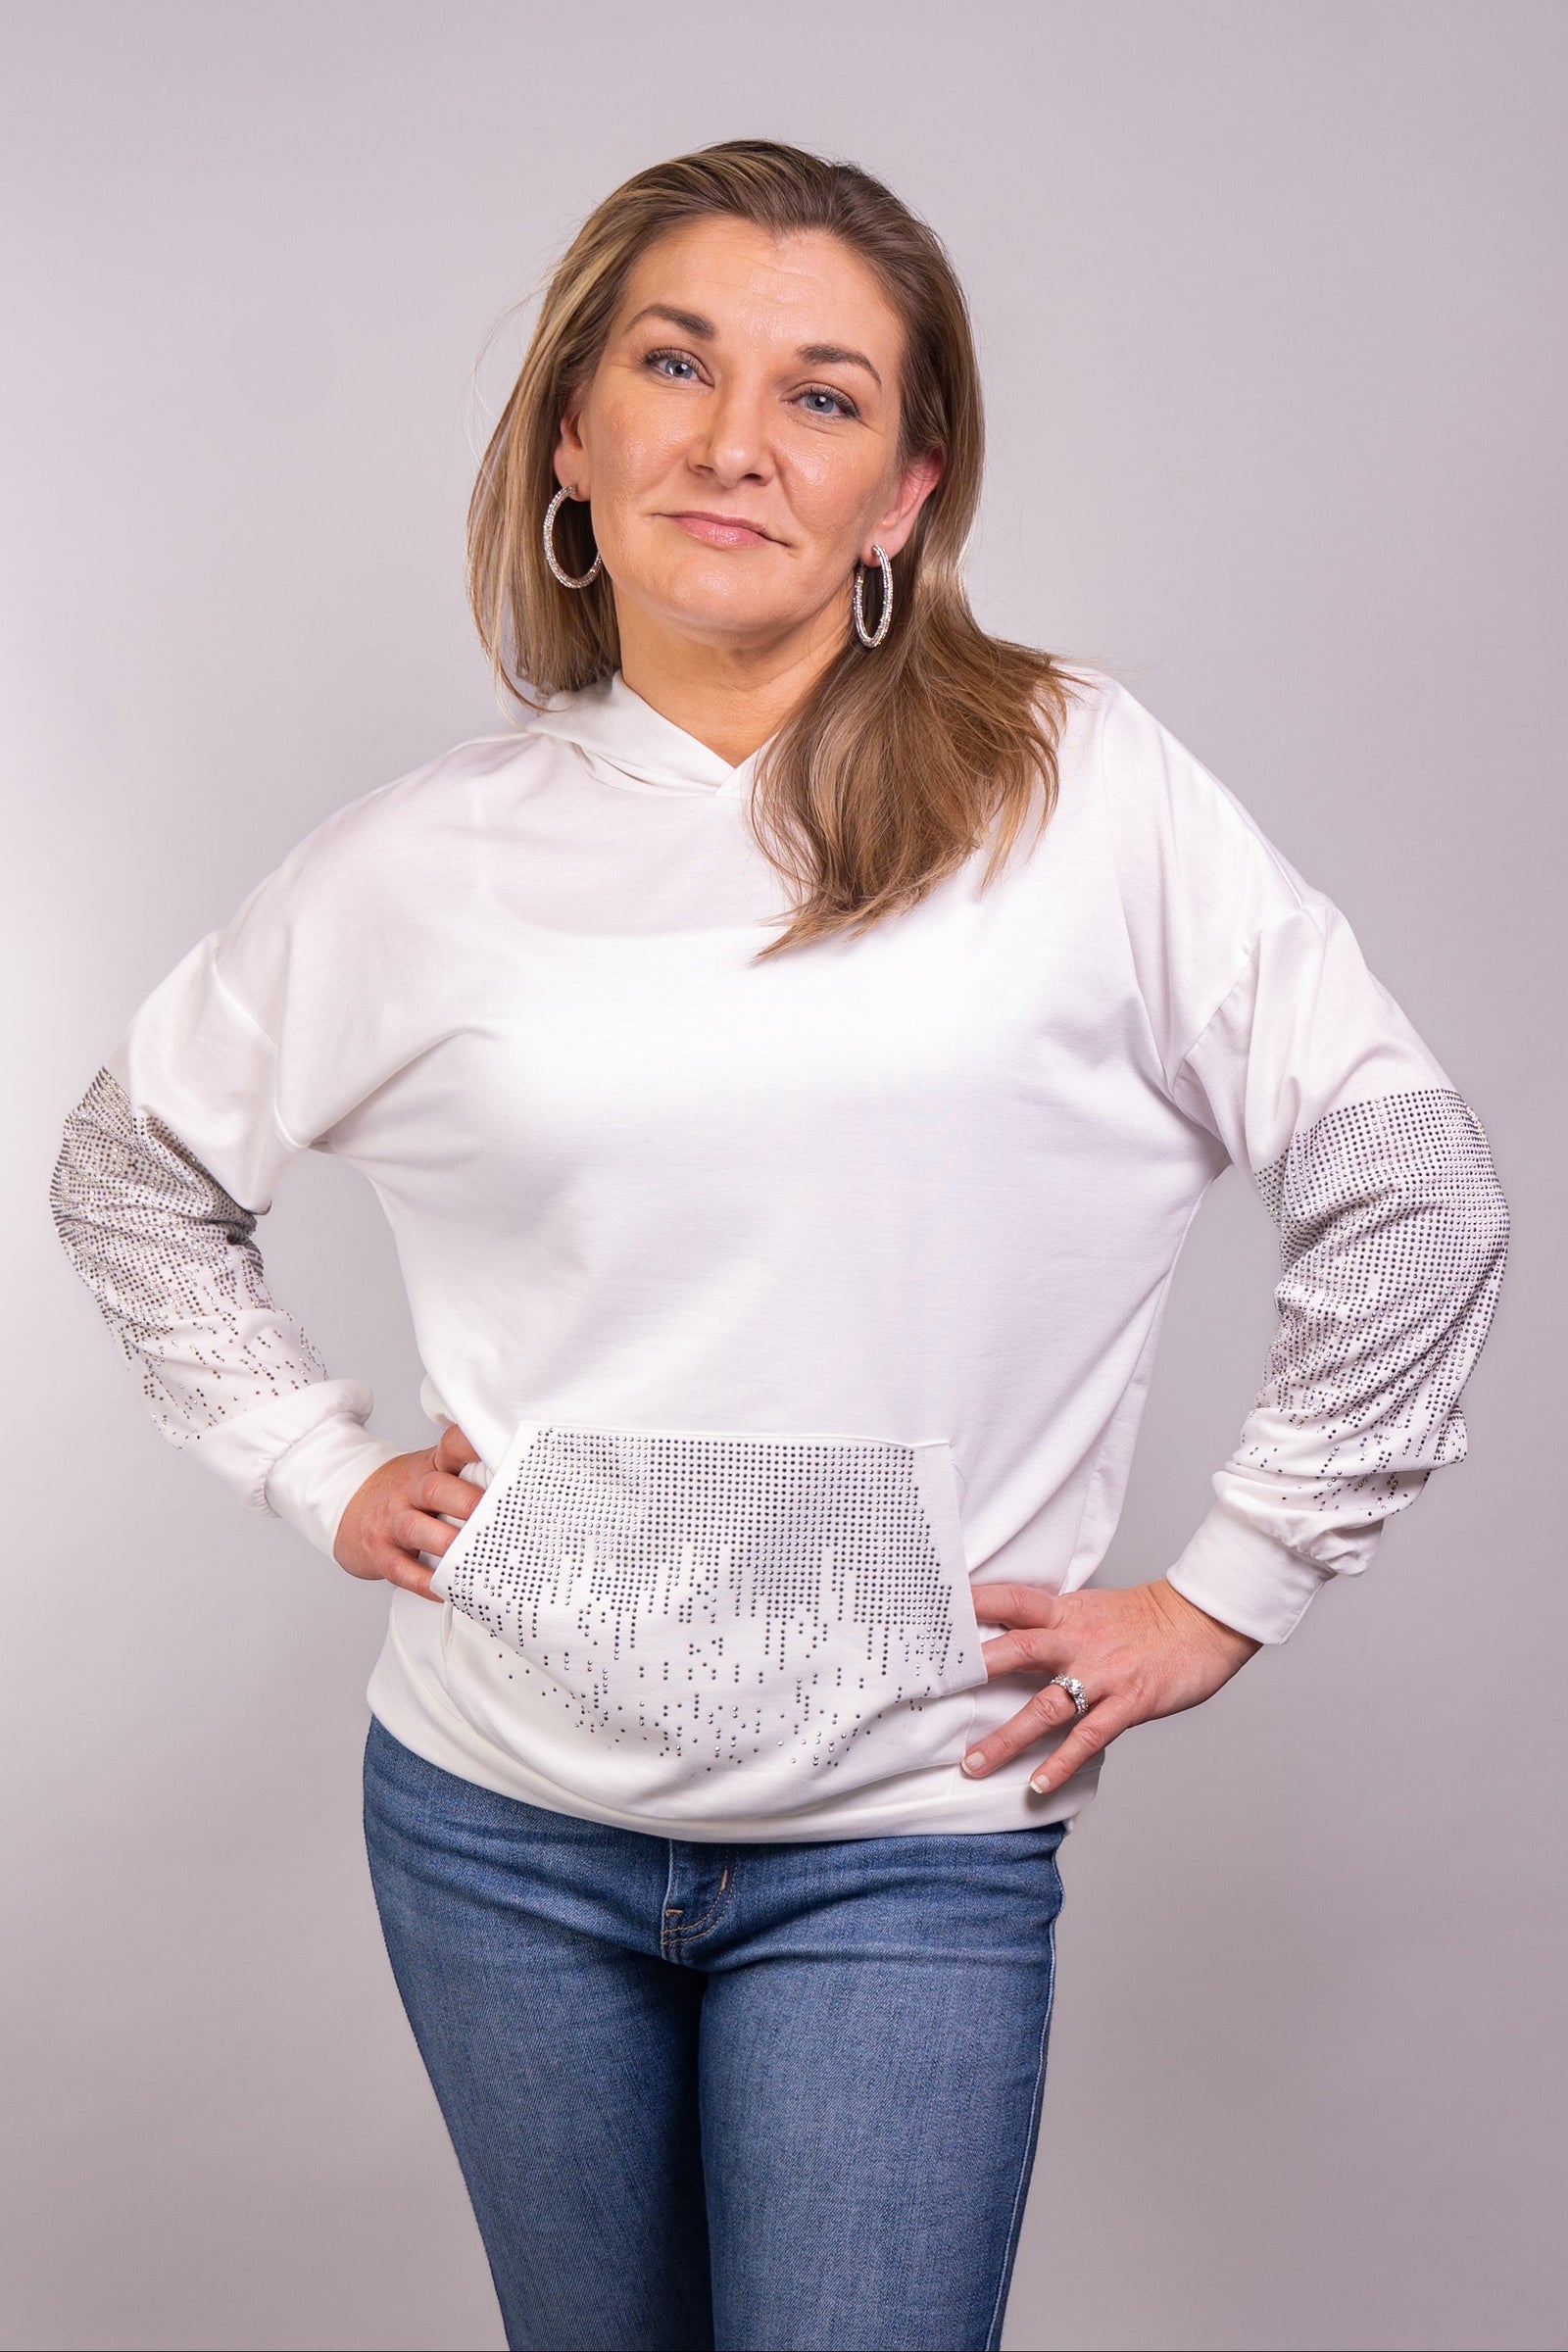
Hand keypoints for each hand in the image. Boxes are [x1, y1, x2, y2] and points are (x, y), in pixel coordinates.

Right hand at [333, 1421, 483, 1600]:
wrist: (348, 1504)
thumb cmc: (405, 1492)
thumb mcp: (431, 1470)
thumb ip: (468, 1474)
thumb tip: (524, 1485)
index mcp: (430, 1467)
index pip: (450, 1447)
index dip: (472, 1447)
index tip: (499, 1451)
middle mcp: (410, 1490)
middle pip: (435, 1489)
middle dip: (466, 1502)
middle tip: (496, 1516)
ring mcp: (392, 1521)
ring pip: (415, 1529)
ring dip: (447, 1544)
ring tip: (476, 1556)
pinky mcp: (379, 1552)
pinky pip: (399, 1569)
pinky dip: (423, 1582)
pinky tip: (445, 1590)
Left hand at [961, 1577, 1260, 1794]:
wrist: (1202, 1622)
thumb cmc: (1144, 1620)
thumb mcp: (1089, 1610)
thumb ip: (1049, 1624)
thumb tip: (1003, 1638)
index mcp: (1065, 1612)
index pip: (1011, 1600)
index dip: (972, 1604)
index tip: (933, 1613)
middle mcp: (1077, 1640)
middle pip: (1017, 1650)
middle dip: (974, 1671)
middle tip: (934, 1691)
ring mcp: (1102, 1674)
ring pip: (1045, 1706)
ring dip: (1007, 1738)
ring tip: (974, 1765)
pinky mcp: (1128, 1702)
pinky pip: (1088, 1737)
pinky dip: (1062, 1763)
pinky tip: (1038, 1784)